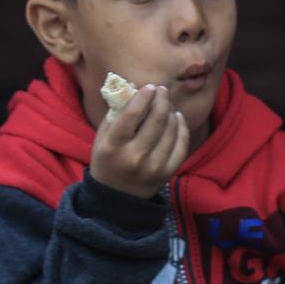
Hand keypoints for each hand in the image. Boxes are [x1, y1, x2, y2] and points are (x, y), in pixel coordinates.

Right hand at [90, 84, 188, 199]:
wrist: (117, 196)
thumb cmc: (107, 159)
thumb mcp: (102, 137)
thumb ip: (116, 113)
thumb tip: (135, 88)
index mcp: (113, 146)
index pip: (132, 114)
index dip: (143, 96)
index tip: (149, 87)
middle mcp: (134, 157)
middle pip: (156, 119)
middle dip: (161, 99)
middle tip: (162, 90)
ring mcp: (153, 167)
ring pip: (170, 129)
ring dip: (171, 111)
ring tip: (167, 104)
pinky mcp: (167, 173)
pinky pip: (181, 145)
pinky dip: (181, 128)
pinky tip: (177, 118)